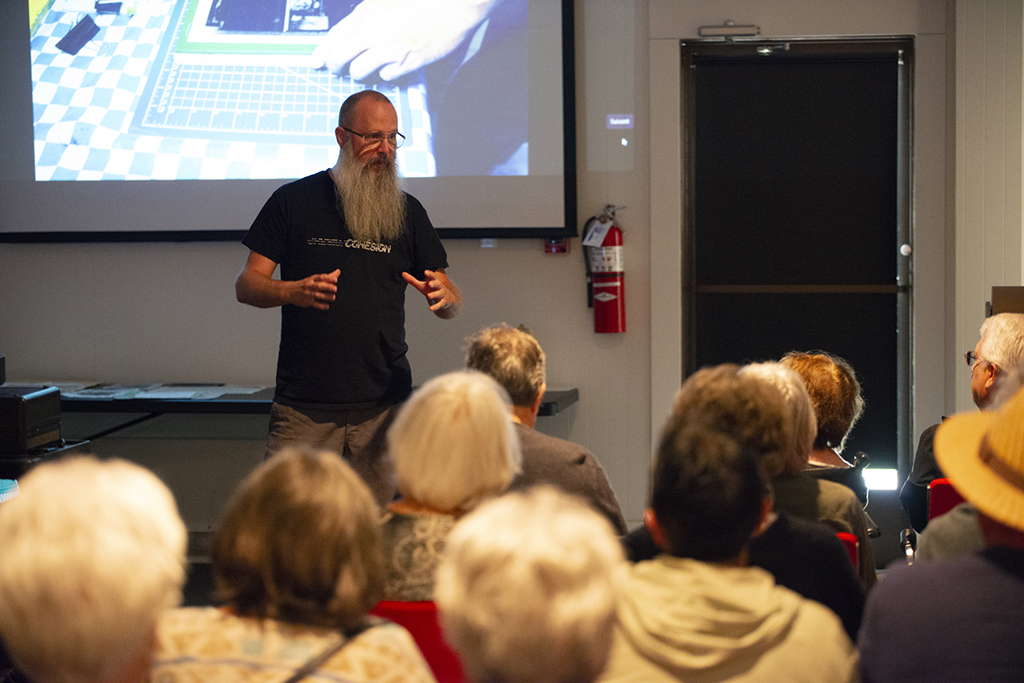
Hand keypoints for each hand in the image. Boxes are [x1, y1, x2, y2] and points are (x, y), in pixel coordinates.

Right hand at [292, 269, 340, 309]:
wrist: (289, 291)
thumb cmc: (305, 284)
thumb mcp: (313, 279)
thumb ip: (327, 277)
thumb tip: (338, 272)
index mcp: (311, 279)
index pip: (320, 277)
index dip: (328, 278)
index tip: (335, 279)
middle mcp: (309, 286)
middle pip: (319, 286)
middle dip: (327, 287)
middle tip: (335, 288)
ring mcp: (307, 294)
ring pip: (317, 295)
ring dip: (325, 296)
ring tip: (333, 297)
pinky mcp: (306, 302)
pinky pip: (314, 304)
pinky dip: (321, 305)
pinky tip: (327, 306)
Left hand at [312, 0, 501, 80]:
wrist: (452, 4)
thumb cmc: (422, 1)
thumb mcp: (385, 3)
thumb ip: (367, 18)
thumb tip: (353, 35)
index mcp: (366, 14)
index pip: (333, 37)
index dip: (321, 52)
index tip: (315, 62)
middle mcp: (373, 32)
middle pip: (340, 57)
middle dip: (335, 67)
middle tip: (337, 71)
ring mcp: (388, 49)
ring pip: (359, 71)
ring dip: (360, 74)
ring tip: (367, 70)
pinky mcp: (406, 62)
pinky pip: (386, 76)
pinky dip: (386, 75)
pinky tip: (392, 67)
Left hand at [402, 268, 461, 317]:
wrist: (446, 297)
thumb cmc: (431, 289)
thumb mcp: (421, 285)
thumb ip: (412, 280)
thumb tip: (402, 273)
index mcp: (433, 281)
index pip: (432, 276)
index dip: (429, 274)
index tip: (425, 272)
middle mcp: (438, 286)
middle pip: (437, 283)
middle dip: (434, 283)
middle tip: (430, 284)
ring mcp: (441, 294)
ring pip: (439, 293)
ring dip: (434, 294)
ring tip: (429, 295)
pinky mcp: (443, 302)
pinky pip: (440, 304)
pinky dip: (436, 306)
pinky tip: (431, 308)